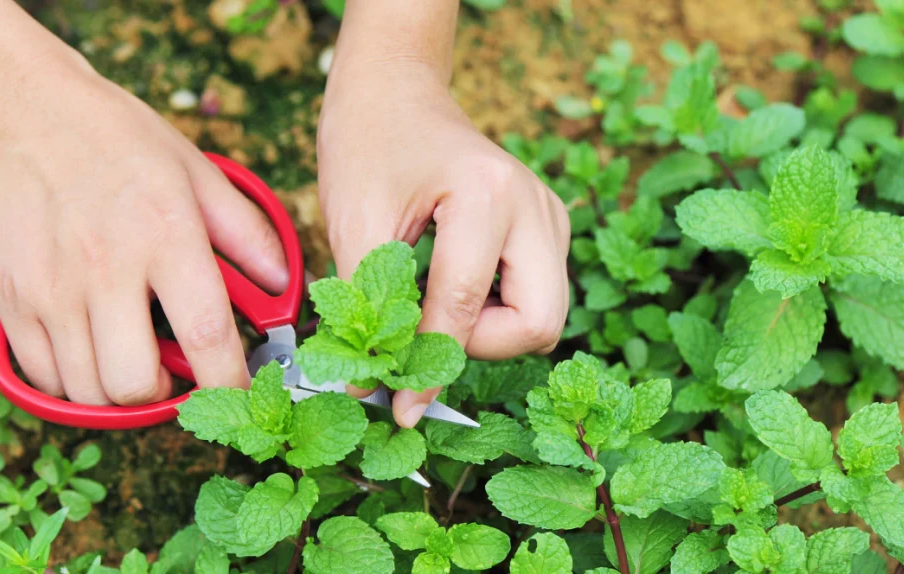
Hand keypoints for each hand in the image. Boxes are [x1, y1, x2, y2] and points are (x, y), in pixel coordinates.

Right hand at [0, 55, 286, 404]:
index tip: (243, 393)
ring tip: (135, 360)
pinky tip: (93, 353)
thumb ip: (248, 234)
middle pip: (135, 382)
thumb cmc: (119, 140)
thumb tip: (285, 285)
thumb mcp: (199, 173)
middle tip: (176, 373)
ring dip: (121, 394)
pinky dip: (74, 384)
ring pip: (88, 392)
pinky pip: (44, 378)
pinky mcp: (10, 298)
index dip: (230, 381)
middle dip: (167, 396)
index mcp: (165, 236)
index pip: (206, 334)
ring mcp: (51, 289)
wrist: (22, 110)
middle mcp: (106, 269)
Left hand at [317, 62, 570, 426]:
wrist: (395, 94)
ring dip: (486, 331)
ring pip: (543, 316)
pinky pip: (536, 296)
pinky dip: (495, 312)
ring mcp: (549, 216)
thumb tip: (366, 384)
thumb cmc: (368, 144)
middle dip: (479, 347)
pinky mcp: (547, 228)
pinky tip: (450, 291)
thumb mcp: (354, 223)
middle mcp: (535, 205)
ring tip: (428, 309)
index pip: (464, 307)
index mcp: (487, 194)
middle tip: (423, 339)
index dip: (427, 365)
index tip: (397, 405)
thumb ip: (365, 304)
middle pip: (539, 323)